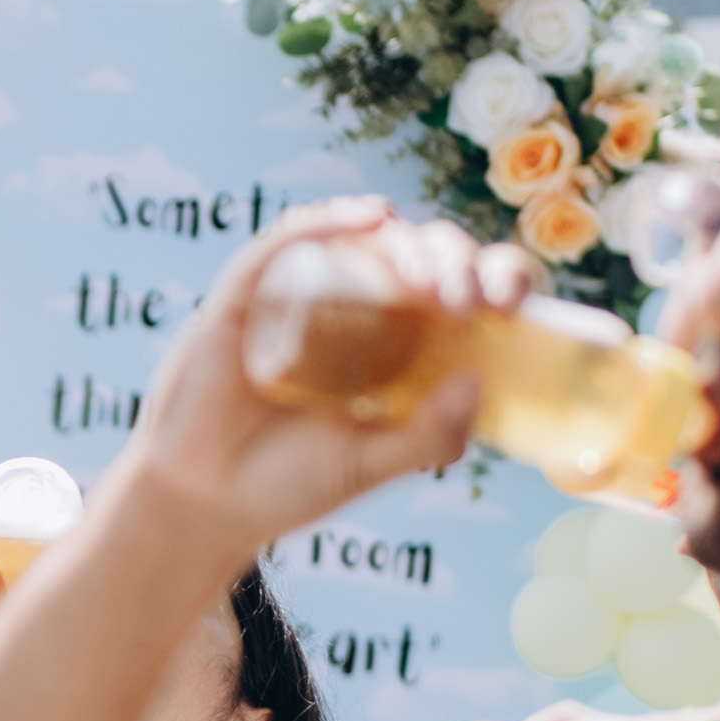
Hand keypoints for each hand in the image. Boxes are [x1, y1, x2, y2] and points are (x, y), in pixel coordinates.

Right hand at [128, 201, 525, 548]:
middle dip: (455, 265)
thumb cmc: (289, 485)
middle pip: (421, 258)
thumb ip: (428, 436)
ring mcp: (302, 298)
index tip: (513, 306)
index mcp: (399, 347)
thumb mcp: (371, 466)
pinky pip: (290, 243)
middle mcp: (357, 311)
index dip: (495, 282)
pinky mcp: (248, 296)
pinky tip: (371, 217)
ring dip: (408, 247)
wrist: (206, 503)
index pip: (461, 292)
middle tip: (465, 304)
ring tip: (431, 281)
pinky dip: (332, 221)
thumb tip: (478, 382)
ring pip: (364, 242)